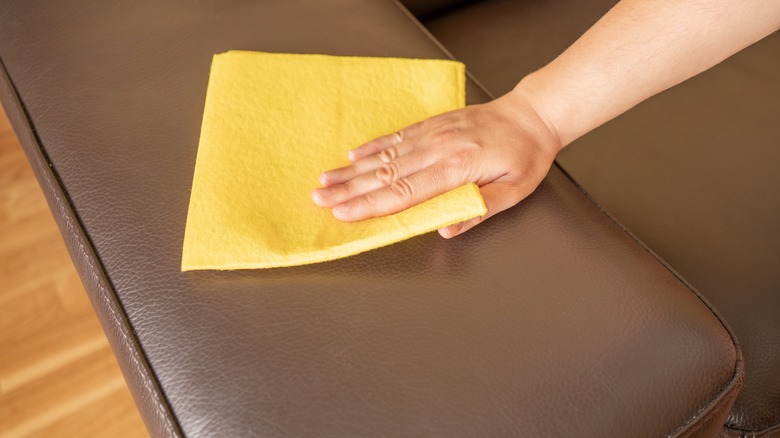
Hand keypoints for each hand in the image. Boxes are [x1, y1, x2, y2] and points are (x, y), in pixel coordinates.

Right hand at [311, 90, 561, 237]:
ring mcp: (432, 134)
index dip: (370, 205)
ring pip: (384, 154)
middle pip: (385, 174)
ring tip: (325, 180)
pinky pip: (396, 135)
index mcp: (456, 168)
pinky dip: (372, 145)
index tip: (343, 213)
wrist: (532, 114)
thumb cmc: (525, 156)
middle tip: (319, 199)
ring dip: (352, 169)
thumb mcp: (514, 190)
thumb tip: (446, 229)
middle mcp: (437, 148)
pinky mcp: (432, 125)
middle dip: (349, 189)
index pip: (404, 192)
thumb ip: (480, 209)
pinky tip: (353, 154)